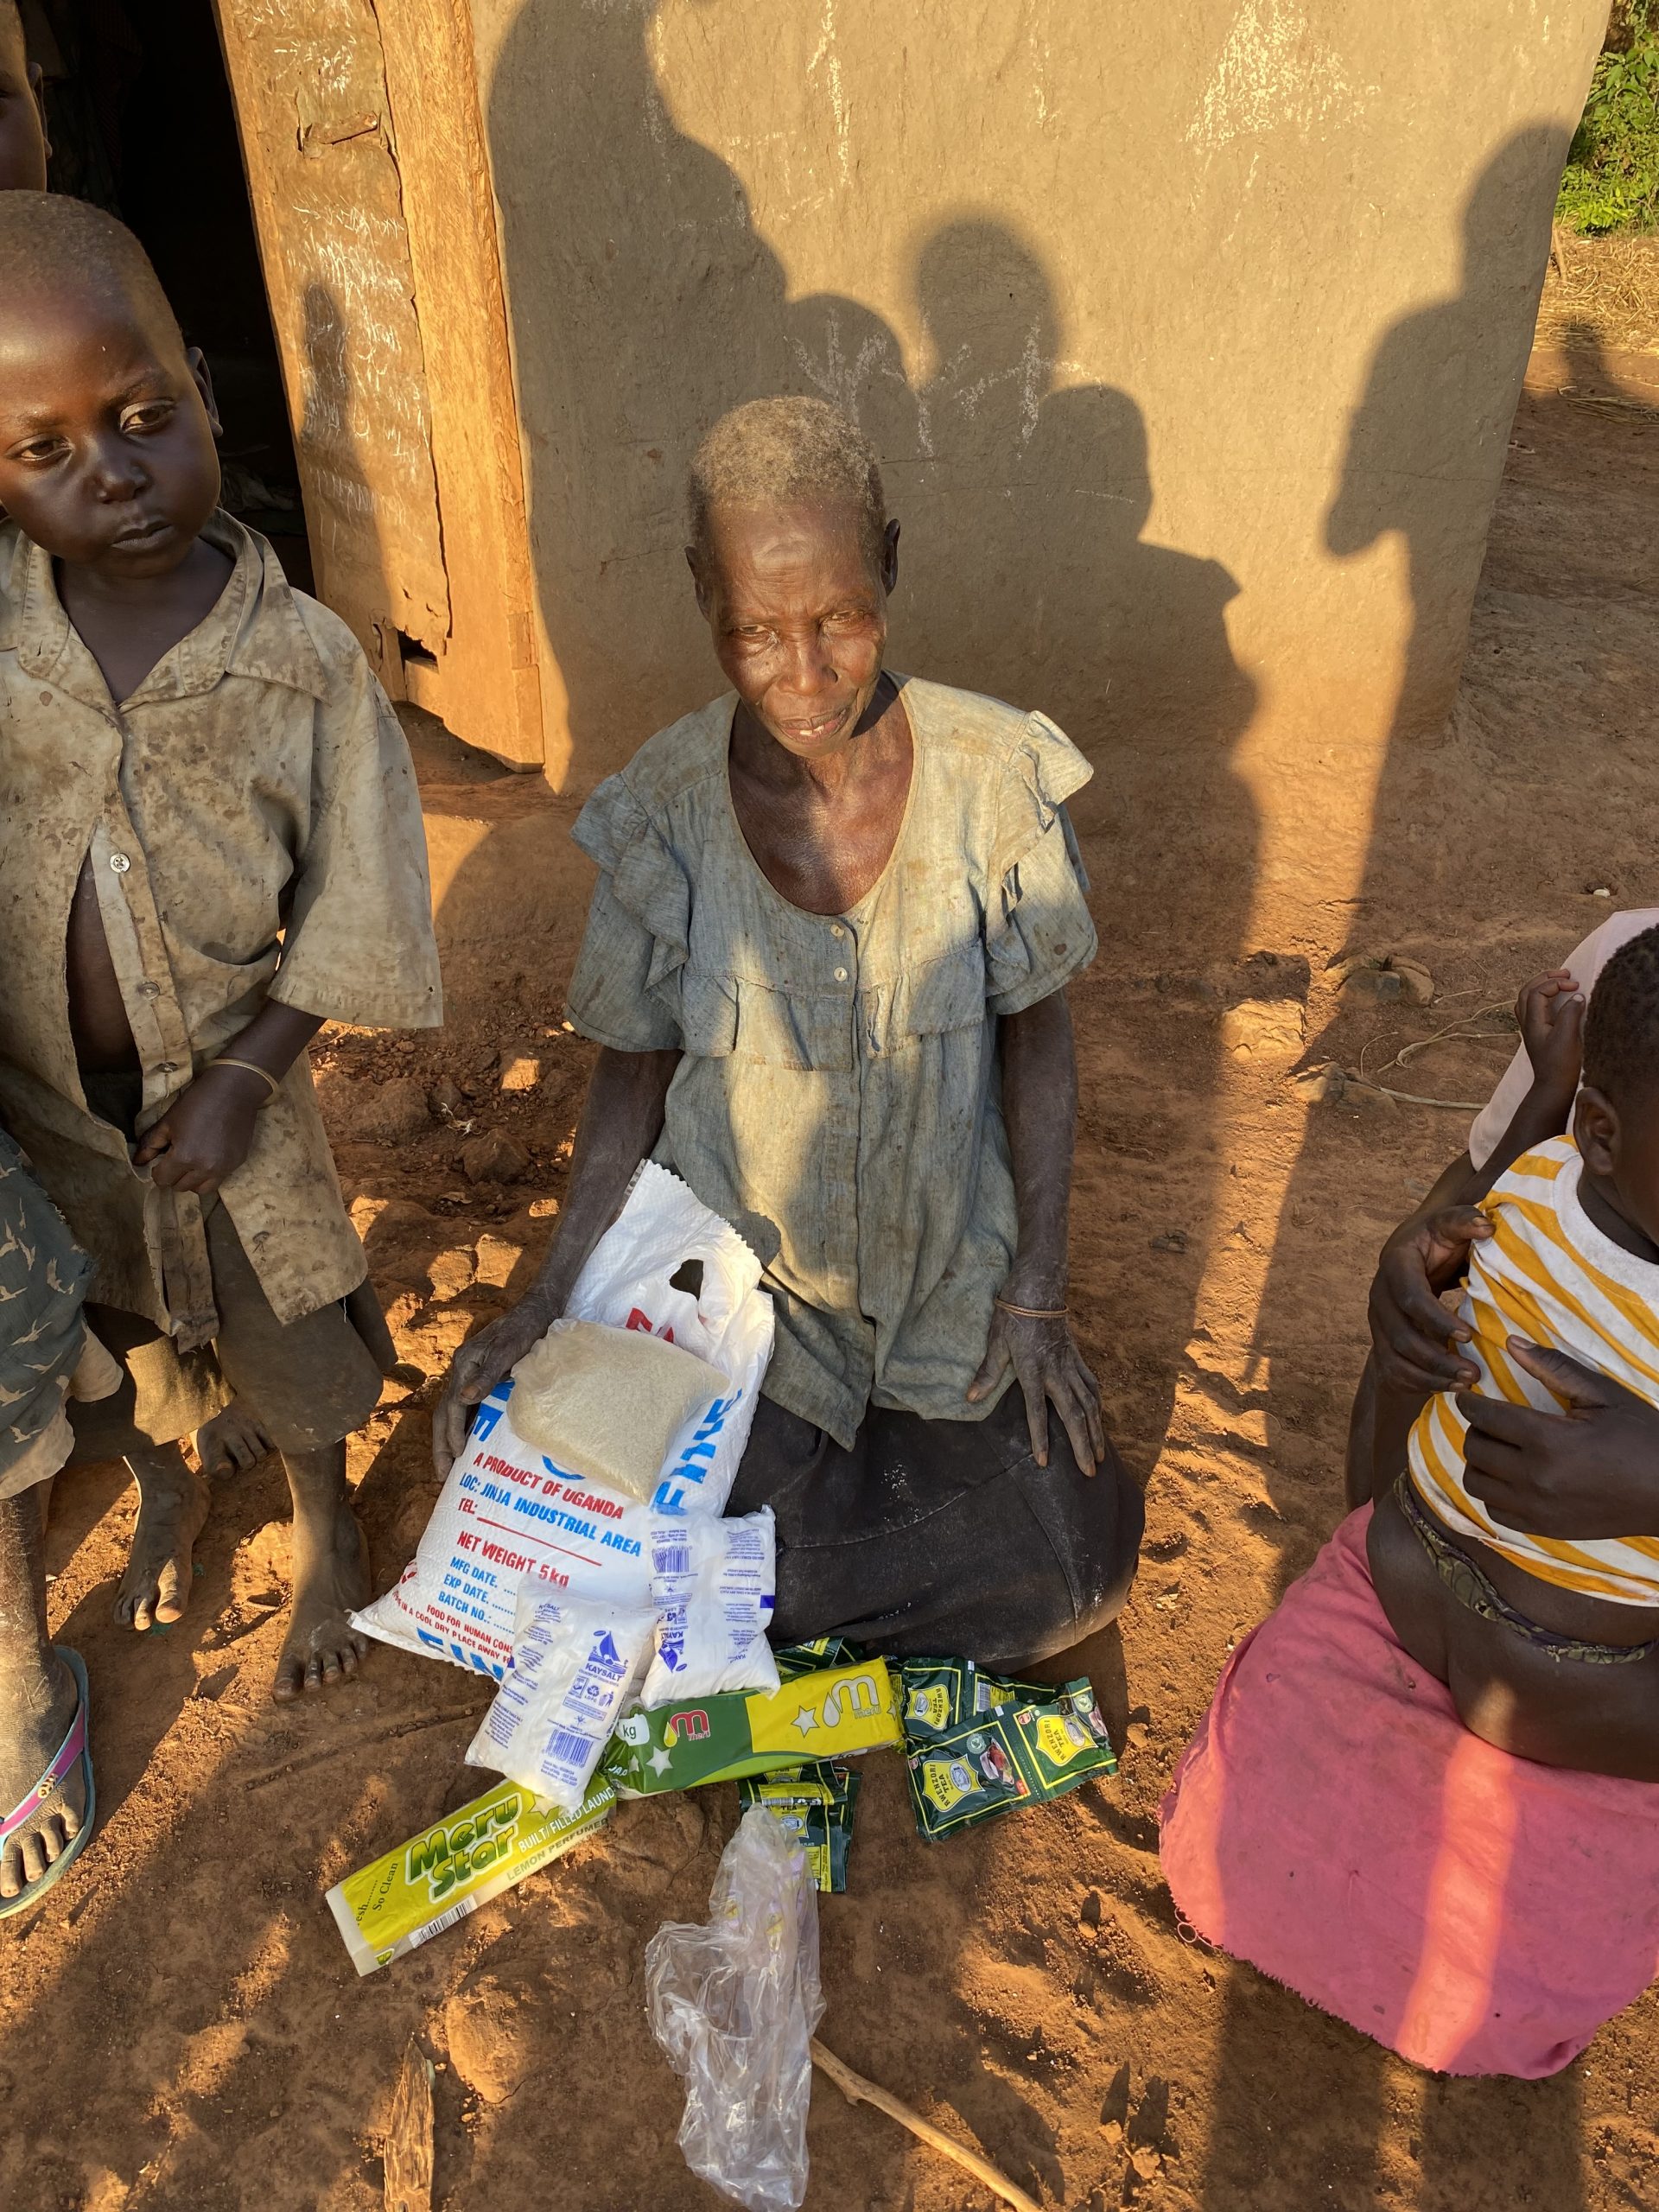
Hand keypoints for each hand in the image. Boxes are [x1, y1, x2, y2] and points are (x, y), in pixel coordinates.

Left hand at [133, 1064, 263, 1193]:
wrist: (234, 1089)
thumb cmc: (196, 1102)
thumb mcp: (168, 1121)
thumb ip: (150, 1144)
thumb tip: (138, 1162)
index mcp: (184, 1157)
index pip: (162, 1179)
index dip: (157, 1170)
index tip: (161, 1158)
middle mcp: (205, 1168)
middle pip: (181, 1187)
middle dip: (174, 1175)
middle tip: (176, 1158)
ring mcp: (224, 1168)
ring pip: (201, 1189)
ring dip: (192, 1180)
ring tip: (192, 1163)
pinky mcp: (237, 1163)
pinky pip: (218, 1179)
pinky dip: (209, 1174)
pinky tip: (208, 1156)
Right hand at [432, 1292, 557, 1475]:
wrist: (538, 1310)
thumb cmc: (525, 1329)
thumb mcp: (507, 1350)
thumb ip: (488, 1374)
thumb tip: (464, 1399)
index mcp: (464, 1365)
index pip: (450, 1406)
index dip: (452, 1433)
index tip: (458, 1457)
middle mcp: (462, 1371)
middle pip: (444, 1413)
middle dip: (441, 1443)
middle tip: (442, 1474)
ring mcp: (471, 1373)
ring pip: (453, 1412)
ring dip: (450, 1438)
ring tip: (452, 1466)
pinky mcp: (484, 1375)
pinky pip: (468, 1406)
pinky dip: (465, 1426)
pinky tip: (472, 1442)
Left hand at [968, 1290, 1105, 1474]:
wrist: (1039, 1287)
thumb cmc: (1013, 1314)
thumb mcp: (996, 1342)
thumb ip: (988, 1372)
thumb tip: (971, 1398)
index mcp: (1033, 1370)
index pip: (1037, 1412)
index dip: (1040, 1438)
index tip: (1044, 1462)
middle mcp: (1056, 1372)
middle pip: (1074, 1415)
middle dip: (1083, 1445)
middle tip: (1090, 1473)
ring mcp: (1070, 1365)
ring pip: (1089, 1404)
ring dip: (1096, 1431)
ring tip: (1100, 1455)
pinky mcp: (1076, 1357)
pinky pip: (1091, 1385)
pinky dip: (1097, 1405)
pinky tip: (1099, 1418)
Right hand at [1367, 1204, 1493, 1391]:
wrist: (1414, 1249)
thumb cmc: (1438, 1237)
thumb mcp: (1450, 1222)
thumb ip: (1465, 1221)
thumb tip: (1486, 1227)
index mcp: (1395, 1265)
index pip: (1410, 1298)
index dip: (1436, 1320)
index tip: (1469, 1335)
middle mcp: (1379, 1295)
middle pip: (1400, 1336)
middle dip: (1436, 1358)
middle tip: (1473, 1373)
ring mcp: (1378, 1321)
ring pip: (1395, 1358)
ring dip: (1429, 1376)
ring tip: (1466, 1384)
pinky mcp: (1383, 1340)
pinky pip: (1394, 1370)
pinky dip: (1420, 1384)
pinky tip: (1450, 1387)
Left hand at [1458, 1338, 1658, 1539]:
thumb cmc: (1641, 1437)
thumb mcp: (1603, 1396)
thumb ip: (1554, 1368)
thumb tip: (1511, 1343)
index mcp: (1549, 1440)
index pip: (1485, 1417)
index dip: (1470, 1403)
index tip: (1469, 1396)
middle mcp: (1535, 1478)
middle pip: (1475, 1449)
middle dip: (1475, 1429)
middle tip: (1489, 1420)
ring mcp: (1538, 1508)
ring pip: (1477, 1483)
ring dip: (1479, 1462)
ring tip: (1497, 1448)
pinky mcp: (1545, 1529)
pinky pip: (1495, 1512)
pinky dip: (1493, 1493)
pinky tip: (1509, 1478)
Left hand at [1516, 969, 1584, 1098]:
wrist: (1553, 1086)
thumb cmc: (1560, 1064)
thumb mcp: (1568, 1036)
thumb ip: (1571, 1013)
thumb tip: (1577, 996)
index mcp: (1532, 1021)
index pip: (1538, 991)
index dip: (1556, 983)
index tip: (1576, 985)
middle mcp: (1527, 1023)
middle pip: (1527, 990)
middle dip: (1545, 977)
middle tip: (1565, 972)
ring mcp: (1530, 1028)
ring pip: (1527, 998)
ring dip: (1541, 985)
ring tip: (1559, 980)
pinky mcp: (1537, 1034)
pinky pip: (1533, 1008)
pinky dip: (1542, 997)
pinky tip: (1555, 999)